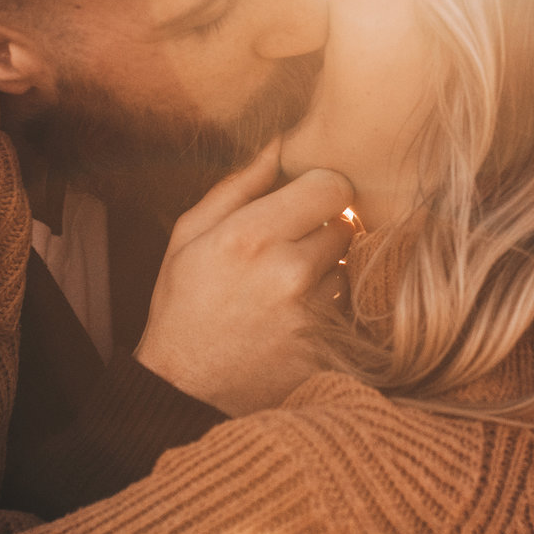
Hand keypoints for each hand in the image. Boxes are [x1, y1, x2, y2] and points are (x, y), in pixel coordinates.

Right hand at [135, 141, 357, 416]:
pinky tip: (294, 321)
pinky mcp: (329, 349)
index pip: (332, 184)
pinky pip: (348, 310)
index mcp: (251, 235)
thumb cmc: (184, 305)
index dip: (321, 190)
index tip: (304, 203)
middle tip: (288, 252)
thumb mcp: (189, 237)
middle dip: (323, 232)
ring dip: (327, 274)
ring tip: (285, 293)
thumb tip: (280, 142)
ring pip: (349, 268)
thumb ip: (237, 186)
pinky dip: (329, 311)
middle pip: (347, 225)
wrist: (184, 391)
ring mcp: (313, 315)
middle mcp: (289, 271)